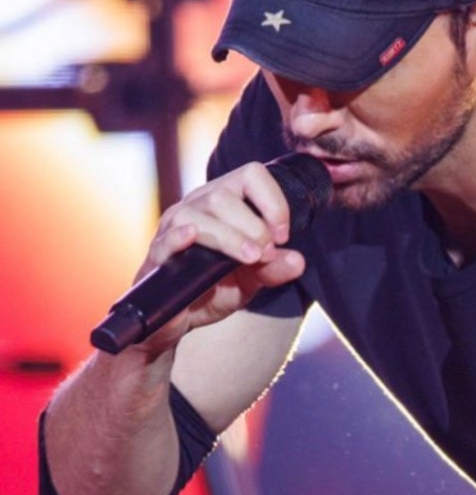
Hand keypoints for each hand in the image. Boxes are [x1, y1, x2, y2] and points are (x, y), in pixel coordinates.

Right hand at [135, 163, 305, 349]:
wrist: (179, 318)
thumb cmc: (214, 288)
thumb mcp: (252, 280)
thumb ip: (274, 269)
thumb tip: (298, 261)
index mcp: (224, 202)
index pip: (251, 175)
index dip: (273, 200)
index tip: (282, 235)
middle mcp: (197, 206)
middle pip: (224, 195)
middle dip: (254, 226)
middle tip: (265, 254)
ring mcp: (174, 227)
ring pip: (200, 214)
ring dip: (230, 237)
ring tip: (250, 258)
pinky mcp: (158, 253)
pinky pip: (166, 238)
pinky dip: (180, 237)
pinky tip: (192, 238)